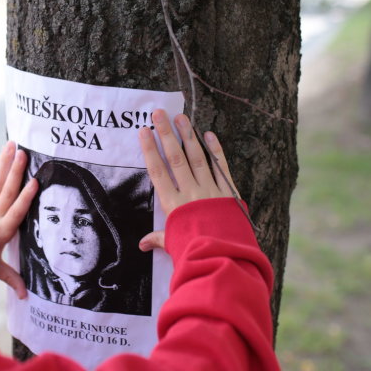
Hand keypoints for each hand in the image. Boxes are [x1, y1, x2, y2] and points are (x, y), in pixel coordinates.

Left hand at [0, 141, 37, 298]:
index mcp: (1, 231)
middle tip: (25, 153)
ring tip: (14, 145)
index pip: (17, 211)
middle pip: (7, 190)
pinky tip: (3, 155)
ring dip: (6, 162)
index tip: (35, 181)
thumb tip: (26, 296)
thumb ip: (11, 278)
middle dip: (16, 171)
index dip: (26, 197)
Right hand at [137, 110, 236, 250]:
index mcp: (173, 205)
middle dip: (166, 134)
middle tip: (159, 113)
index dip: (150, 150)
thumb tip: (142, 244)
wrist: (225, 257)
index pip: (158, 172)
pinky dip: (215, 150)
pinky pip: (221, 167)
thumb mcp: (173, 245)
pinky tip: (209, 135)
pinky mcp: (227, 192)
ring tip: (181, 117)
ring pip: (197, 157)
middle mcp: (190, 192)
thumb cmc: (196, 251)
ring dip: (188, 136)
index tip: (143, 132)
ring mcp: (210, 190)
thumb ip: (159, 239)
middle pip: (176, 158)